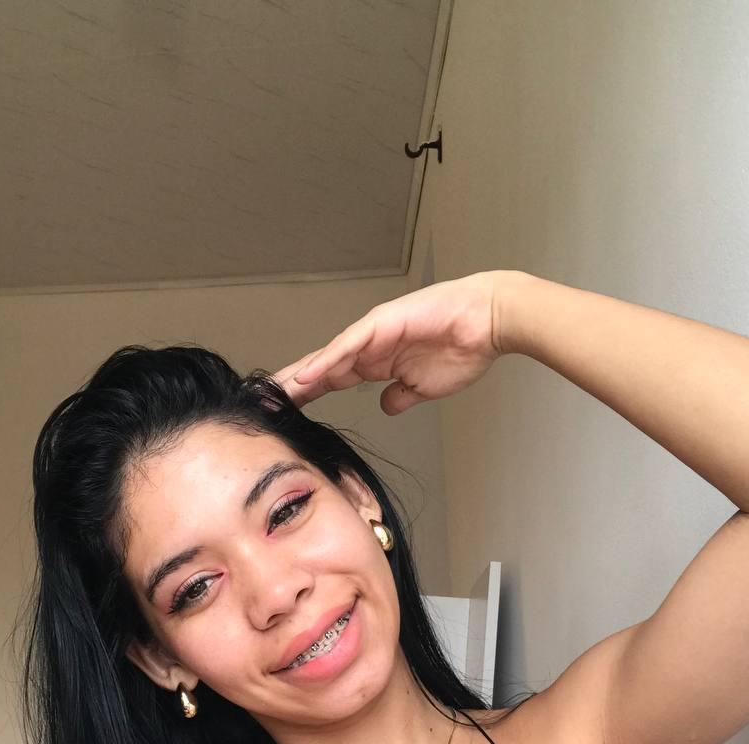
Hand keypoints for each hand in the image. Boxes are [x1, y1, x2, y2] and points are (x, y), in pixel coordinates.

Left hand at [272, 270, 512, 413]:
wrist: (487, 324)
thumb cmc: (462, 350)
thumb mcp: (422, 388)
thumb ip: (400, 396)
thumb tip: (386, 405)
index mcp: (375, 363)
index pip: (331, 382)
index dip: (306, 396)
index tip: (283, 414)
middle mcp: (367, 347)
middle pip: (319, 369)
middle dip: (290, 387)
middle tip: (261, 404)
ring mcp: (372, 334)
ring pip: (326, 357)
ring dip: (298, 376)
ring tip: (271, 394)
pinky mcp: (383, 324)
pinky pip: (348, 346)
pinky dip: (325, 362)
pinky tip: (305, 377)